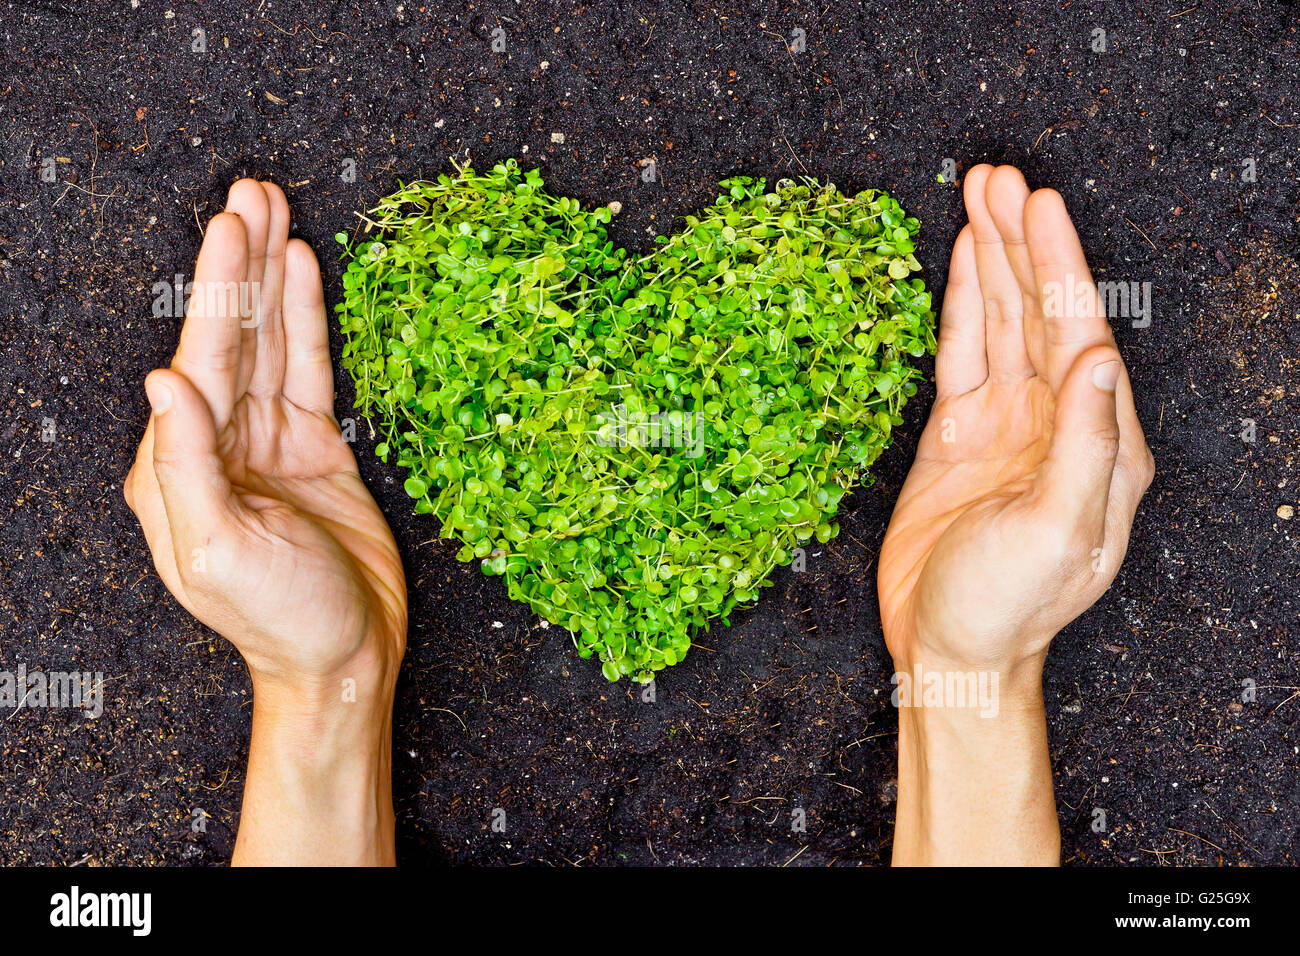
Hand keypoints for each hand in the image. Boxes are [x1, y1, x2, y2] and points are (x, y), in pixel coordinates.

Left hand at [125, 179, 406, 863]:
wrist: (347, 656)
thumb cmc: (280, 618)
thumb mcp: (220, 550)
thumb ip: (187, 465)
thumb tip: (160, 381)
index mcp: (179, 468)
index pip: (201, 360)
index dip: (217, 291)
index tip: (231, 226)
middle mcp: (218, 444)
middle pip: (232, 336)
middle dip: (239, 264)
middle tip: (252, 191)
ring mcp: (268, 442)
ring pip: (270, 343)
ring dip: (270, 278)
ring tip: (275, 210)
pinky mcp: (315, 447)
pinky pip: (310, 370)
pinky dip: (308, 320)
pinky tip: (305, 272)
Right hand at [878, 164, 1153, 682]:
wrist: (949, 652)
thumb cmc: (1010, 608)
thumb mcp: (1058, 532)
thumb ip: (1086, 445)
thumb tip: (1103, 357)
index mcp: (1099, 443)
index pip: (1080, 332)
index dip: (1059, 264)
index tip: (1038, 204)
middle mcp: (1058, 422)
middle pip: (1041, 312)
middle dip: (1021, 241)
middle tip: (997, 176)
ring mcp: (1006, 423)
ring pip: (1002, 322)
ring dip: (992, 257)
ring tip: (978, 193)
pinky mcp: (958, 434)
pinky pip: (962, 354)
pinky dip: (963, 303)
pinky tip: (963, 260)